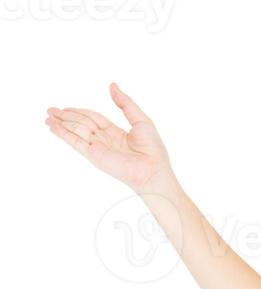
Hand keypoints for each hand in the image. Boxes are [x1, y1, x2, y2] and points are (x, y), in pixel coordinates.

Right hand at [45, 82, 174, 192]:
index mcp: (115, 133)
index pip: (93, 118)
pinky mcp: (94, 155)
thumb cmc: (152, 148)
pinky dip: (64, 135)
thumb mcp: (140, 119)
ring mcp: (98, 148)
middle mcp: (104, 140)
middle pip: (81, 123)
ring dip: (61, 124)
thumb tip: (112, 85)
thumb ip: (125, 103)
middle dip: (65, 117)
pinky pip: (76, 143)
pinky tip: (53, 128)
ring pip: (76, 131)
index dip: (79, 111)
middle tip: (50, 110)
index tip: (65, 108)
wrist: (152, 169)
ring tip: (47, 118)